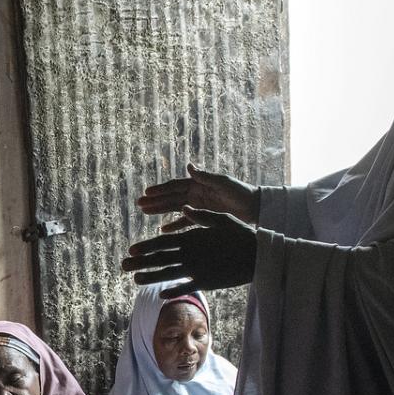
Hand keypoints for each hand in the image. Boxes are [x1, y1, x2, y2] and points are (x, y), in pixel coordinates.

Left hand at [122, 211, 257, 294]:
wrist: (258, 255)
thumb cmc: (240, 234)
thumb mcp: (221, 219)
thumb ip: (201, 215)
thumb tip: (184, 207)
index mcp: (193, 237)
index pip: (163, 242)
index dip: (145, 247)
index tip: (131, 250)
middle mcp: (191, 253)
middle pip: (160, 258)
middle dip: (140, 262)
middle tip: (122, 266)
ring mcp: (198, 268)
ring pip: (168, 273)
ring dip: (150, 277)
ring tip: (135, 280)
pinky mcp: (207, 281)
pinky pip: (186, 287)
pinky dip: (174, 290)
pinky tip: (160, 295)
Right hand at [139, 166, 259, 225]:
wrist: (254, 207)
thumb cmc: (240, 192)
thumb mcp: (223, 183)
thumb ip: (205, 176)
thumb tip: (189, 165)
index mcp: (198, 184)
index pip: (175, 186)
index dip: (160, 190)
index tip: (146, 193)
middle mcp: (196, 193)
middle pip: (171, 197)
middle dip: (155, 200)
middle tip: (139, 204)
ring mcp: (199, 205)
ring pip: (175, 208)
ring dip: (160, 211)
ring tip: (145, 213)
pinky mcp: (204, 216)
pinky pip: (186, 221)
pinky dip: (175, 224)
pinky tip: (163, 229)